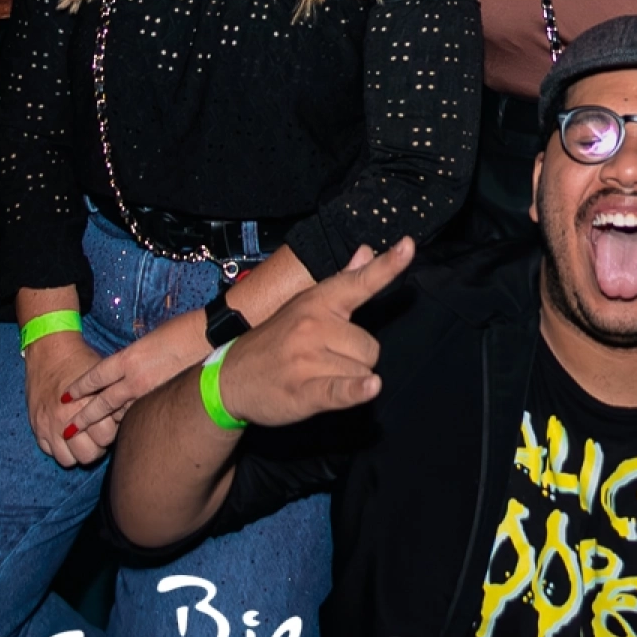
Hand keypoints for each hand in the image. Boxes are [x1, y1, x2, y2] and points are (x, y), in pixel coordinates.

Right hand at [24, 330, 110, 466]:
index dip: (114, 432)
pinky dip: (61, 449)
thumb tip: (131, 419)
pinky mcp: (36, 428)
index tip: (114, 424)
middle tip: (100, 434)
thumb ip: (115, 400)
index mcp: (86, 404)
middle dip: (98, 446)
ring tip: (85, 438)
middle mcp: (65, 419)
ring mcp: (48, 426)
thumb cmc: (82, 362)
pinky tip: (68, 436)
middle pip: (89, 455)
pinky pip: (50, 453)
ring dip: (78, 452)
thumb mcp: (104, 377)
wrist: (50, 352)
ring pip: (68, 460)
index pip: (106, 437)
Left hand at [64, 303, 215, 433]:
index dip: (78, 388)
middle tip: (68, 430)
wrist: (212, 337)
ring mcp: (151, 393)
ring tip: (93, 435)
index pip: (95, 377)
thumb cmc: (184, 330)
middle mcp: (135, 378)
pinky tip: (126, 430)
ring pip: (120, 413)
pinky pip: (142, 415)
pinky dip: (132, 422)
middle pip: (101, 402)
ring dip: (106, 423)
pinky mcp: (166, 401)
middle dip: (83, 417)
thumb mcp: (150, 339)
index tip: (66, 397)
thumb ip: (135, 356)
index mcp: (128, 358)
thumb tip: (128, 367)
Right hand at [217, 240, 414, 426]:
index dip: (387, 265)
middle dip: (356, 358)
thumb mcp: (304, 305)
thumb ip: (343, 281)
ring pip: (363, 371)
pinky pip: (342, 389)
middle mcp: (314, 325)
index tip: (408, 245)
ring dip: (348, 379)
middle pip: (371, 346)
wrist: (228, 379)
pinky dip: (356, 391)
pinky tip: (370, 388)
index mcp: (317, 302)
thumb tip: (367, 251)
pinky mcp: (303, 389)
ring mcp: (307, 358)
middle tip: (325, 360)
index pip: (358, 281)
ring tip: (317, 376)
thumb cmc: (275, 341)